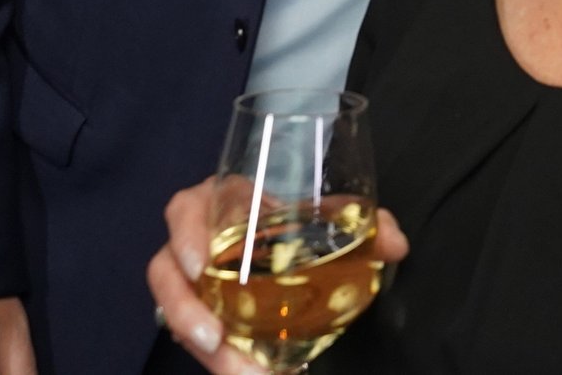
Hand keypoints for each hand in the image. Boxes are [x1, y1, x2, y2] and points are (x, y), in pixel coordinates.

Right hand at [147, 179, 408, 373]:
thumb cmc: (299, 220)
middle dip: (183, 309)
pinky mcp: (200, 315)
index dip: (186, 235)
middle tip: (212, 339)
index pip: (187, 208)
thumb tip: (396, 245)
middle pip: (165, 272)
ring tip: (239, 372)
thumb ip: (369, 226)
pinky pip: (197, 338)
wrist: (288, 241)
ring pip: (175, 314)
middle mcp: (198, 243)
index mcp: (224, 204)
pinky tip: (248, 373)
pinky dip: (221, 359)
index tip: (199, 266)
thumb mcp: (331, 218)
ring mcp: (194, 283)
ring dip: (203, 347)